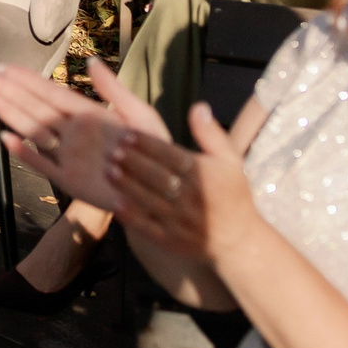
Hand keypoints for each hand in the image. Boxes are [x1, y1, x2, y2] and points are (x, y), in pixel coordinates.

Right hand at [0, 57, 169, 212]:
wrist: (162, 192)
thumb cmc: (154, 152)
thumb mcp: (140, 114)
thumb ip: (114, 89)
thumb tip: (91, 60)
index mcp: (88, 114)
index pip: (51, 92)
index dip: (28, 79)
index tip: (6, 66)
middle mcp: (73, 132)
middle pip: (35, 108)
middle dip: (10, 91)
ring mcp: (68, 155)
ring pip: (33, 131)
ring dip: (11, 114)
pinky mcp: (67, 179)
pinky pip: (40, 164)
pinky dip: (23, 152)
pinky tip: (7, 138)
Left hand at [105, 101, 263, 266]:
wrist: (239, 241)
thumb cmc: (232, 195)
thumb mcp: (230, 161)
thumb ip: (211, 134)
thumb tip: (198, 106)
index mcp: (202, 175)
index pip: (170, 156)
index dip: (147, 145)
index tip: (128, 135)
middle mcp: (190, 197)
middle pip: (156, 176)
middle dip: (133, 162)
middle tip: (112, 150)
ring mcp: (180, 220)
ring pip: (149, 200)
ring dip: (127, 185)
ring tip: (108, 169)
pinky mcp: (172, 240)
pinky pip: (148, 228)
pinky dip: (132, 216)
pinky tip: (116, 203)